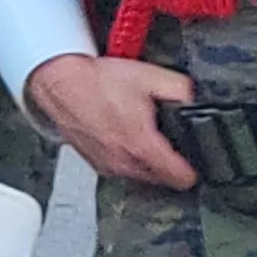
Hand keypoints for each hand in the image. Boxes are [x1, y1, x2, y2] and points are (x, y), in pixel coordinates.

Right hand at [26, 56, 196, 189]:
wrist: (60, 82)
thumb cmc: (97, 81)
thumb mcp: (149, 76)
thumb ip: (182, 91)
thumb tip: (195, 101)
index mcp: (142, 144)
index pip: (182, 178)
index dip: (195, 168)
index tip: (196, 159)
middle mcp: (124, 161)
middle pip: (164, 179)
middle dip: (171, 164)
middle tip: (171, 143)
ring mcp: (108, 164)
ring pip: (142, 176)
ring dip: (149, 163)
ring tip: (147, 139)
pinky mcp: (95, 163)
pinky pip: (122, 170)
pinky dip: (128, 159)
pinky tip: (125, 139)